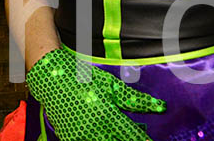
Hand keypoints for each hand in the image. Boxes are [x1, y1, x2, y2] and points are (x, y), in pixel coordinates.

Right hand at [26, 48, 164, 140]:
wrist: (51, 79)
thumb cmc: (83, 79)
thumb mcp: (111, 86)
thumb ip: (136, 100)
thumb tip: (161, 106)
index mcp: (107, 114)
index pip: (132, 136)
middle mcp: (95, 128)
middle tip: (138, 138)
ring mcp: (81, 136)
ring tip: (118, 135)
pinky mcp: (70, 139)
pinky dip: (97, 140)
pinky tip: (103, 135)